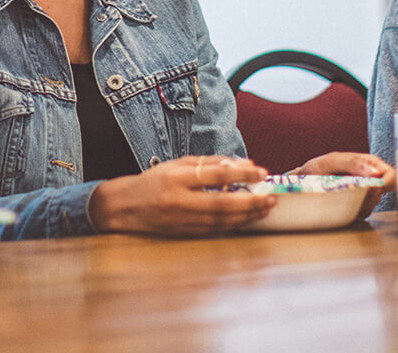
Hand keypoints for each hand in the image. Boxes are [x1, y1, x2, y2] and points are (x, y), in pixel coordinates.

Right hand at [89, 156, 273, 234]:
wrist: (127, 206)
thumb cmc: (154, 181)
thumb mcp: (177, 164)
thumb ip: (207, 163)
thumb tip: (240, 164)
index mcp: (176, 177)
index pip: (214, 174)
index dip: (240, 174)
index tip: (261, 171)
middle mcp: (179, 200)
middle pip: (222, 203)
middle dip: (250, 201)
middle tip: (270, 196)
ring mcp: (183, 220)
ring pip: (223, 220)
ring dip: (247, 215)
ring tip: (265, 207)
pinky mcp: (186, 234)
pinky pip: (216, 229)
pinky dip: (235, 224)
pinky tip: (247, 218)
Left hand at [289, 151, 395, 218]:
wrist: (302, 183)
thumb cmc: (317, 168)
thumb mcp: (331, 162)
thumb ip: (352, 163)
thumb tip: (376, 172)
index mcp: (366, 163)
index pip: (389, 174)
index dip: (387, 182)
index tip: (375, 187)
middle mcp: (368, 179)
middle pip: (383, 192)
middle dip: (370, 195)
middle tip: (352, 193)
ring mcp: (363, 193)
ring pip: (374, 204)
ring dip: (359, 203)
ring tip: (340, 196)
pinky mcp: (357, 206)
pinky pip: (363, 213)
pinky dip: (353, 210)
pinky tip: (340, 203)